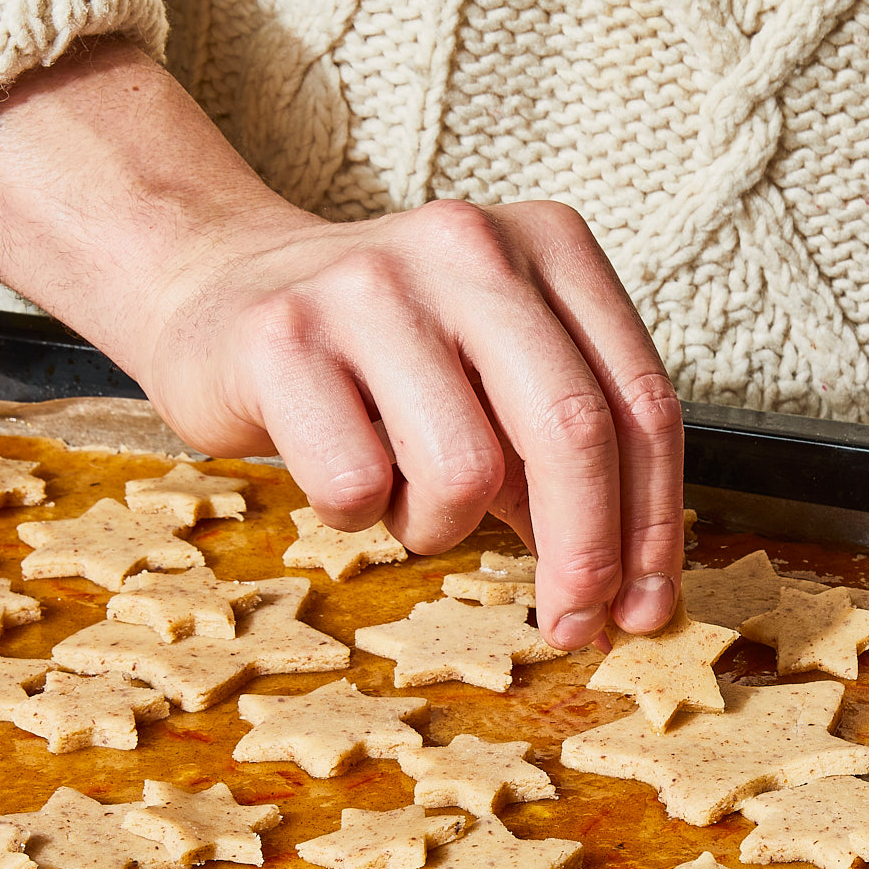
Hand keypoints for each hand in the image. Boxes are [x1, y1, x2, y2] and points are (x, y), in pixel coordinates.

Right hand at [138, 199, 684, 650]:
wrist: (214, 287)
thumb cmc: (385, 357)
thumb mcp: (497, 381)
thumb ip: (566, 461)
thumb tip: (628, 589)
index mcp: (549, 243)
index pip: (639, 403)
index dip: (654, 524)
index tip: (646, 606)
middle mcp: (469, 246)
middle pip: (573, 432)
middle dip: (586, 556)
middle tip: (573, 626)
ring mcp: (370, 286)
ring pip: (464, 472)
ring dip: (441, 526)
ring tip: (404, 492)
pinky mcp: (281, 338)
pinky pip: (358, 485)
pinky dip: (358, 513)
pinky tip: (339, 465)